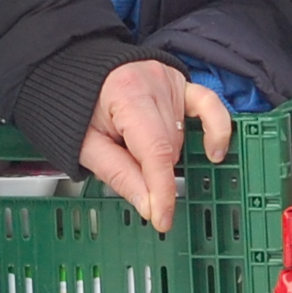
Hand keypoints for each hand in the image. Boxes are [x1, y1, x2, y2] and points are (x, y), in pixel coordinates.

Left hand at [80, 61, 231, 233]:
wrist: (75, 73)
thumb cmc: (79, 108)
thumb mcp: (87, 145)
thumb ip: (119, 175)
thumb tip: (150, 207)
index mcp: (126, 93)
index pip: (155, 150)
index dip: (162, 190)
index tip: (163, 219)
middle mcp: (154, 82)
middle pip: (168, 146)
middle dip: (149, 168)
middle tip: (123, 160)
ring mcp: (170, 80)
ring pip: (182, 136)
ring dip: (164, 151)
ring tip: (135, 143)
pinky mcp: (181, 82)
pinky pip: (210, 105)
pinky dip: (216, 130)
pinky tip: (215, 151)